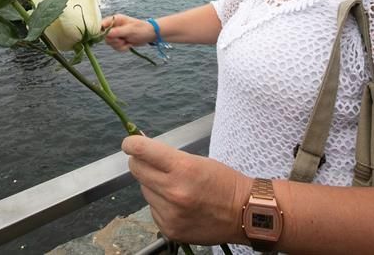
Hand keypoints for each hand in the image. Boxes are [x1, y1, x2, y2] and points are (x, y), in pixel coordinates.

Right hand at [101, 14, 155, 50]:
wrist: (150, 35)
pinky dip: (122, 48)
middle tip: (122, 40)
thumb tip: (105, 34)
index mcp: (115, 20)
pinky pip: (115, 47)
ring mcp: (116, 34)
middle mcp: (114, 27)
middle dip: (114, 41)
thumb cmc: (141, 29)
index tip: (106, 37)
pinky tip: (129, 44)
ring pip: (110, 43)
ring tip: (127, 41)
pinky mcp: (119, 41)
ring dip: (119, 45)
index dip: (100, 32)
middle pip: (105, 36)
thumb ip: (117, 32)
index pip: (101, 24)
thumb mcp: (129, 30)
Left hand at [122, 135, 251, 245]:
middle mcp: (173, 191)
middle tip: (152, 163)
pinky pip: (153, 209)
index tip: (129, 143)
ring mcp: (170, 213)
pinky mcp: (170, 229)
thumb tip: (141, 149)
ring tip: (175, 188)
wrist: (244, 213)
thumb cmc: (223, 182)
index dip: (131, 144)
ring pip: (144, 190)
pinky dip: (160, 204)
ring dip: (153, 185)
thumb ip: (168, 157)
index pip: (142, 151)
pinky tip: (178, 204)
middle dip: (140, 162)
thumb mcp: (198, 161)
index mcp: (183, 168)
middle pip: (136, 169)